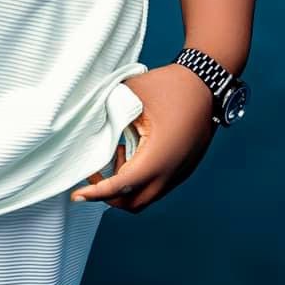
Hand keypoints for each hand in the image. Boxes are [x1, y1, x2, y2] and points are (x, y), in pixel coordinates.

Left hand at [70, 64, 217, 212]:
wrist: (207, 82)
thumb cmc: (171, 85)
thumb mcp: (131, 94)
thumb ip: (108, 111)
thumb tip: (87, 119)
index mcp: (157, 157)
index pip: (121, 187)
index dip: (96, 193)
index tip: (77, 195)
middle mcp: (171, 171)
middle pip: (133, 203)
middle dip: (109, 196)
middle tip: (95, 173)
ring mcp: (180, 171)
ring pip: (147, 196)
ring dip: (126, 187)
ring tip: (118, 156)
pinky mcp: (184, 167)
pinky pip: (158, 186)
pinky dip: (140, 180)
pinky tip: (134, 154)